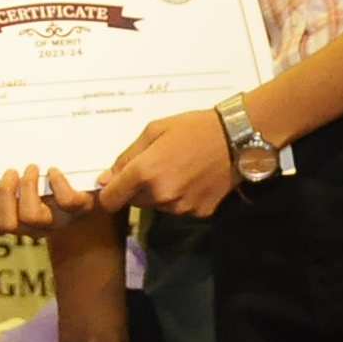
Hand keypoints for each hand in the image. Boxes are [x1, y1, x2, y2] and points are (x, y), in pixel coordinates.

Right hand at [0, 164, 92, 241]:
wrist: (93, 191)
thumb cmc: (50, 183)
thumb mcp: (27, 184)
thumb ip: (9, 180)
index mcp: (15, 221)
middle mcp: (32, 227)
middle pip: (7, 223)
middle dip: (5, 194)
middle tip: (11, 172)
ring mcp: (56, 220)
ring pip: (31, 216)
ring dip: (27, 187)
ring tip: (31, 167)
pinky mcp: (79, 209)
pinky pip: (67, 202)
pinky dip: (58, 184)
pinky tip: (53, 171)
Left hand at [96, 107, 242, 219]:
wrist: (237, 138)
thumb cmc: (193, 128)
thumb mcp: (153, 131)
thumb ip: (126, 157)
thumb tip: (105, 179)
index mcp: (144, 174)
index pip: (110, 200)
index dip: (109, 193)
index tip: (116, 183)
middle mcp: (160, 196)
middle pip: (134, 202)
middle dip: (137, 188)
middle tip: (157, 166)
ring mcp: (181, 207)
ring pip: (157, 206)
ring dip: (160, 193)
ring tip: (179, 170)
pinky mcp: (200, 213)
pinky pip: (180, 209)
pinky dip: (181, 198)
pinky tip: (193, 179)